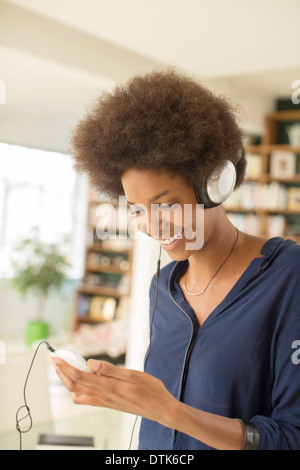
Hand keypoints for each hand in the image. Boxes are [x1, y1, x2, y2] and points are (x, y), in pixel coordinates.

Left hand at [52, 358, 177, 425]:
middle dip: (62, 372)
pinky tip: (80, 386)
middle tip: (55, 361)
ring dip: (68, 382)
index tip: (56, 358)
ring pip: (79, 393)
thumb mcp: (132, 374)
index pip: (80, 376)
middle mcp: (103, 395)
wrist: (159, 408)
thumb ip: (110, 370)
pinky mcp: (109, 404)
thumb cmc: (150, 390)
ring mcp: (105, 401)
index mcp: (108, 386)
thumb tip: (90, 363)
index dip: (66, 367)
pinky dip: (79, 392)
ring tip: (65, 370)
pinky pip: (88, 400)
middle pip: (75, 385)